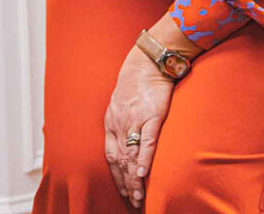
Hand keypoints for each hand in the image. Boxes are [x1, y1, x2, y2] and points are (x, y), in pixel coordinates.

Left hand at [103, 47, 175, 207]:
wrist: (147, 63)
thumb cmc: (136, 84)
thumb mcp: (121, 104)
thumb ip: (121, 124)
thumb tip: (124, 143)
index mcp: (111, 122)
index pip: (111, 156)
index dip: (116, 177)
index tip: (123, 194)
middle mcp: (120, 123)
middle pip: (120, 161)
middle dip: (126, 185)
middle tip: (133, 203)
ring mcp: (135, 120)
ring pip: (132, 155)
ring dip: (134, 179)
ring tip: (138, 198)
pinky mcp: (152, 116)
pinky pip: (147, 140)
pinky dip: (144, 158)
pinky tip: (143, 173)